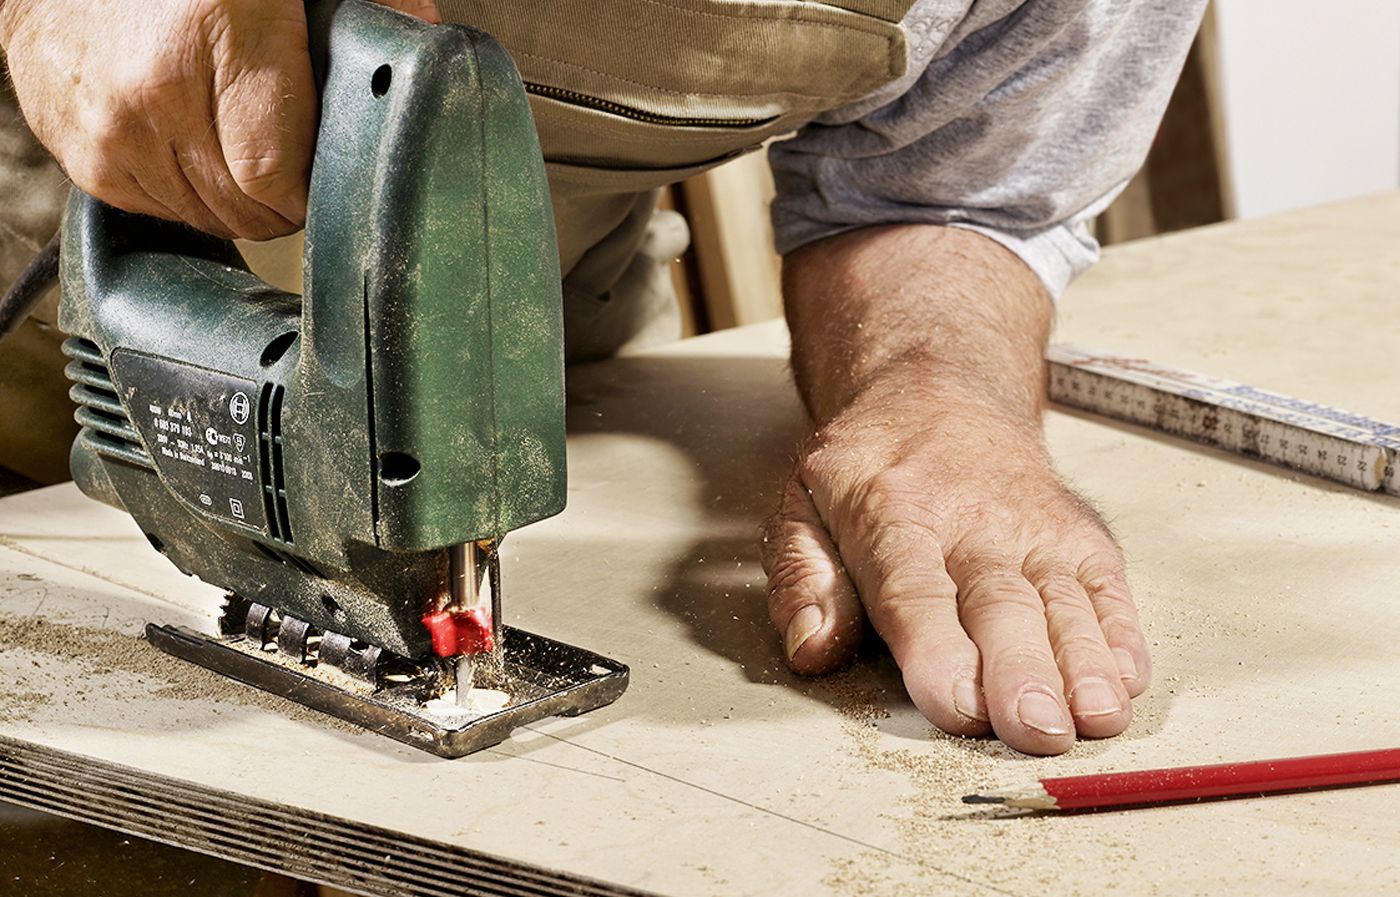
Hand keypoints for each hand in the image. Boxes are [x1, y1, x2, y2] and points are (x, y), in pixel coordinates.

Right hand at [0, 0, 438, 240]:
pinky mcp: (79, 149)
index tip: (332, 175)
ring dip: (234, 198)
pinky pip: (154, 207)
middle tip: (295, 162)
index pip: (279, 177)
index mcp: (223, 29)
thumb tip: (427, 43)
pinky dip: (182, 189)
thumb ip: (364, 12)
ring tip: (243, 148)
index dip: (315, 191)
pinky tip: (192, 143)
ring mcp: (110, 124)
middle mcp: (155, 86)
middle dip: (283, 198)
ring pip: (203, 217)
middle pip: (245, 209)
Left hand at [765, 224, 1150, 755]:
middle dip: (1020, 669)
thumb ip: (804, 580)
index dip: (937, 649)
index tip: (955, 705)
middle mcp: (970, 521)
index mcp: (892, 513)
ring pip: (1062, 597)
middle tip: (1035, 728)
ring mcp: (1033, 527)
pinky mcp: (1078, 535)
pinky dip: (1120, 633)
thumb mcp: (805, 505)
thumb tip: (810, 649)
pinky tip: (1126, 679)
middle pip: (999, 602)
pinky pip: (1105, 585)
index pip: (914, 589)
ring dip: (1083, 661)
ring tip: (1096, 717)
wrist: (941, 394)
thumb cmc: (869, 466)